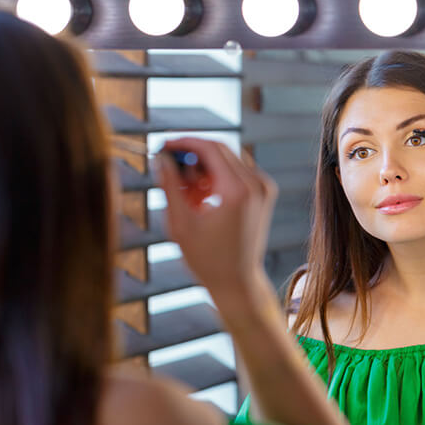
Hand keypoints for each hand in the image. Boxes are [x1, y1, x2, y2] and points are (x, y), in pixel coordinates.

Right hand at [158, 138, 277, 299]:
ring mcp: (263, 188)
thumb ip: (169, 186)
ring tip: (186, 194)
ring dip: (203, 168)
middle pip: (220, 149)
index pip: (210, 147)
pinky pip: (236, 172)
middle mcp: (256, 184)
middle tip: (169, 166)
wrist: (237, 282)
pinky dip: (216, 177)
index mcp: (238, 190)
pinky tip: (201, 199)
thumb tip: (160, 158)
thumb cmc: (208, 259)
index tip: (164, 146)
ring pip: (227, 159)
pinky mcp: (264, 193)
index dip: (184, 142)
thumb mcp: (181, 222)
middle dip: (192, 154)